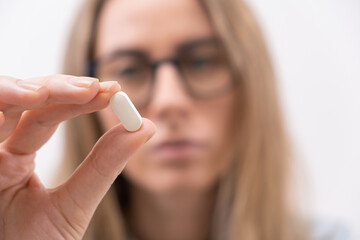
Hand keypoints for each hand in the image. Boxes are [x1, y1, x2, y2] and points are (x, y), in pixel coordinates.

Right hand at [0, 75, 155, 239]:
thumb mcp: (74, 204)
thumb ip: (104, 166)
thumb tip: (145, 127)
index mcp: (18, 158)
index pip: (46, 115)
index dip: (78, 99)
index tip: (113, 91)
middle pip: (20, 101)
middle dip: (54, 88)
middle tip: (92, 88)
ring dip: (17, 91)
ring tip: (47, 93)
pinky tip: (23, 99)